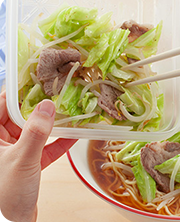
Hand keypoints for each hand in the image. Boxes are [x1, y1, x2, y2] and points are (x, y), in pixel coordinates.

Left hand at [0, 91, 76, 221]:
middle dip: (41, 108)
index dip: (20, 92)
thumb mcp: (22, 160)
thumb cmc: (5, 196)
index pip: (2, 104)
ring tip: (69, 113)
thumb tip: (47, 107)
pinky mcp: (29, 164)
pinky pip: (45, 149)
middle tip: (59, 95)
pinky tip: (74, 136)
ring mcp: (16, 152)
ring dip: (53, 126)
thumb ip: (36, 133)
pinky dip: (59, 143)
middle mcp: (1, 142)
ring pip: (35, 132)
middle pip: (22, 116)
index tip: (39, 81)